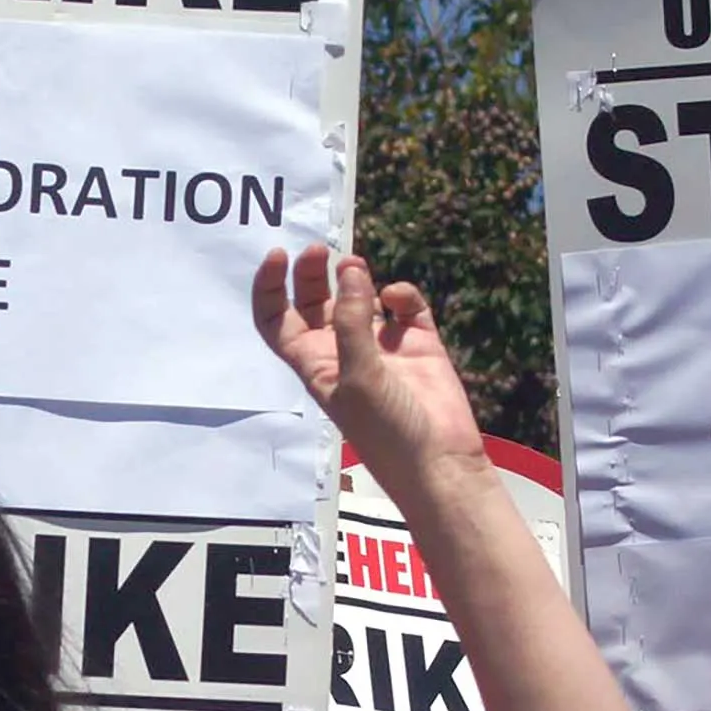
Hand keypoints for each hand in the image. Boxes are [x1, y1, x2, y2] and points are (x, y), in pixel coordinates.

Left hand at [251, 245, 486, 488]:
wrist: (439, 460)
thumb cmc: (386, 431)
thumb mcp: (357, 375)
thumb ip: (352, 321)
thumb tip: (350, 269)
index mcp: (314, 363)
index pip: (277, 321)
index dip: (270, 288)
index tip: (278, 257)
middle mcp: (343, 351)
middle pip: (316, 302)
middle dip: (314, 274)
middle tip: (320, 250)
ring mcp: (380, 346)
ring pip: (362, 297)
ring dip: (356, 279)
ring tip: (356, 267)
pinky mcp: (417, 343)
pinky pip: (404, 306)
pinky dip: (400, 294)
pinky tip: (397, 299)